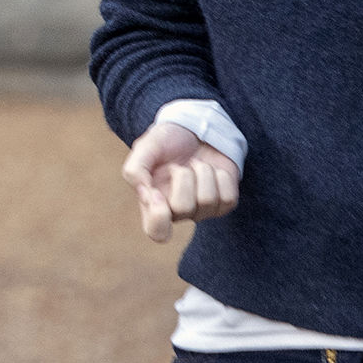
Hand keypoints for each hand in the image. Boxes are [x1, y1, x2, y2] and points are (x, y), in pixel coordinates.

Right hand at [121, 122, 240, 243]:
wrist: (196, 128)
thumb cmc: (167, 141)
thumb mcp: (145, 147)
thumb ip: (135, 170)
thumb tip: (146, 195)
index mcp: (153, 204)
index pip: (157, 233)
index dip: (158, 219)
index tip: (157, 194)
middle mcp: (177, 212)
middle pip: (183, 209)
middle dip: (184, 177)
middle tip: (179, 165)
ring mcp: (202, 210)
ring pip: (207, 201)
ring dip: (202, 172)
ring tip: (195, 164)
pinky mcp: (224, 203)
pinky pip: (228, 197)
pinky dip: (220, 176)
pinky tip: (212, 170)